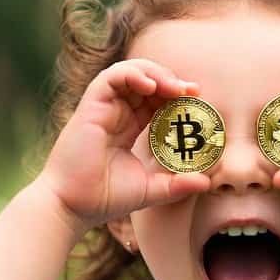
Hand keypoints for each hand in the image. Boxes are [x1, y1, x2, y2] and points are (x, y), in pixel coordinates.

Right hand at [36, 59, 211, 234]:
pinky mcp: (90, 106)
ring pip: (130, 73)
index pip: (155, 100)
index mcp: (127, 127)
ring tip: (175, 87)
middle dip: (170, 80)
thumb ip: (177, 184)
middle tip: (192, 90)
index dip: (176, 95)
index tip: (197, 99)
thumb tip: (207, 183)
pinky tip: (151, 86)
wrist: (72, 206)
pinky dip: (132, 74)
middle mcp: (115, 113)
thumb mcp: (150, 190)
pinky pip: (111, 77)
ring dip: (155, 73)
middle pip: (146, 81)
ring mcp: (102, 108)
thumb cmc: (104, 198)